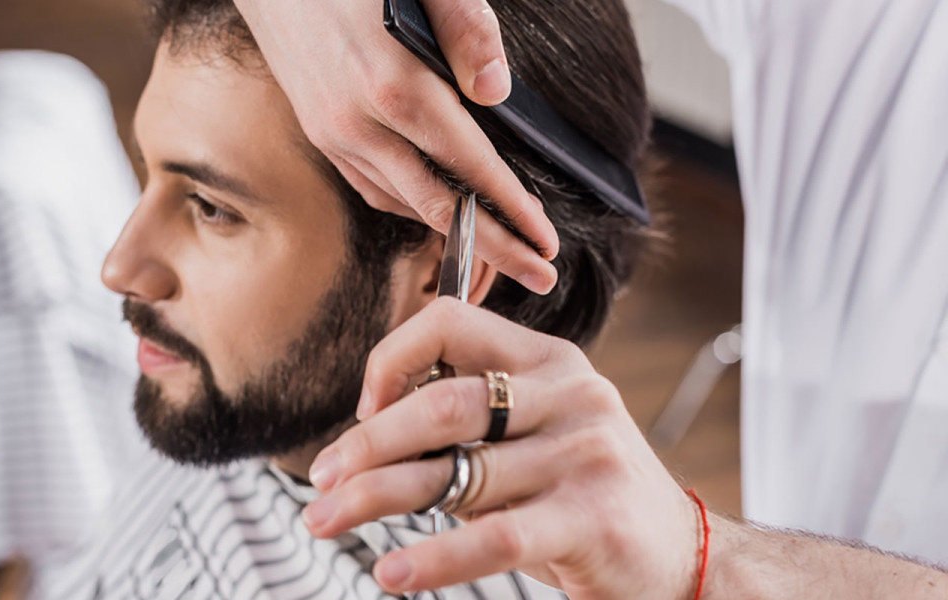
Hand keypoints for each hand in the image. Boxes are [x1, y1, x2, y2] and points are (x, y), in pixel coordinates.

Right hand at [233, 0, 559, 293]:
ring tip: (499, 250)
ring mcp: (334, 134)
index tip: (547, 244)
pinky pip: (373, 188)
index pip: (470, 166)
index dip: (513, 211)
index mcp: (393, 84)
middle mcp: (359, 123)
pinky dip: (411, 207)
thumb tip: (496, 93)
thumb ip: (467, 30)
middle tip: (541, 277)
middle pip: (438, 206)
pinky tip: (438, 209)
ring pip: (404, 203)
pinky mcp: (319, 134)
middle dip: (495, 248)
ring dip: (453, 233)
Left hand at [301, 299, 700, 597]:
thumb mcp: (533, 440)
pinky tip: (394, 572)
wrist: (680, 558)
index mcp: (550, 361)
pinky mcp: (592, 516)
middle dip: (367, 444)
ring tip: (327, 521)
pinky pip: (494, 534)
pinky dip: (434, 558)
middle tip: (321, 479)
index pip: (453, 322)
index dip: (393, 358)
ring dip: (376, 499)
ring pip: (456, 471)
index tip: (362, 408)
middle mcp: (572, 394)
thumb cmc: (584, 498)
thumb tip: (363, 442)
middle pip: (443, 403)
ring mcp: (586, 452)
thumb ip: (468, 428)